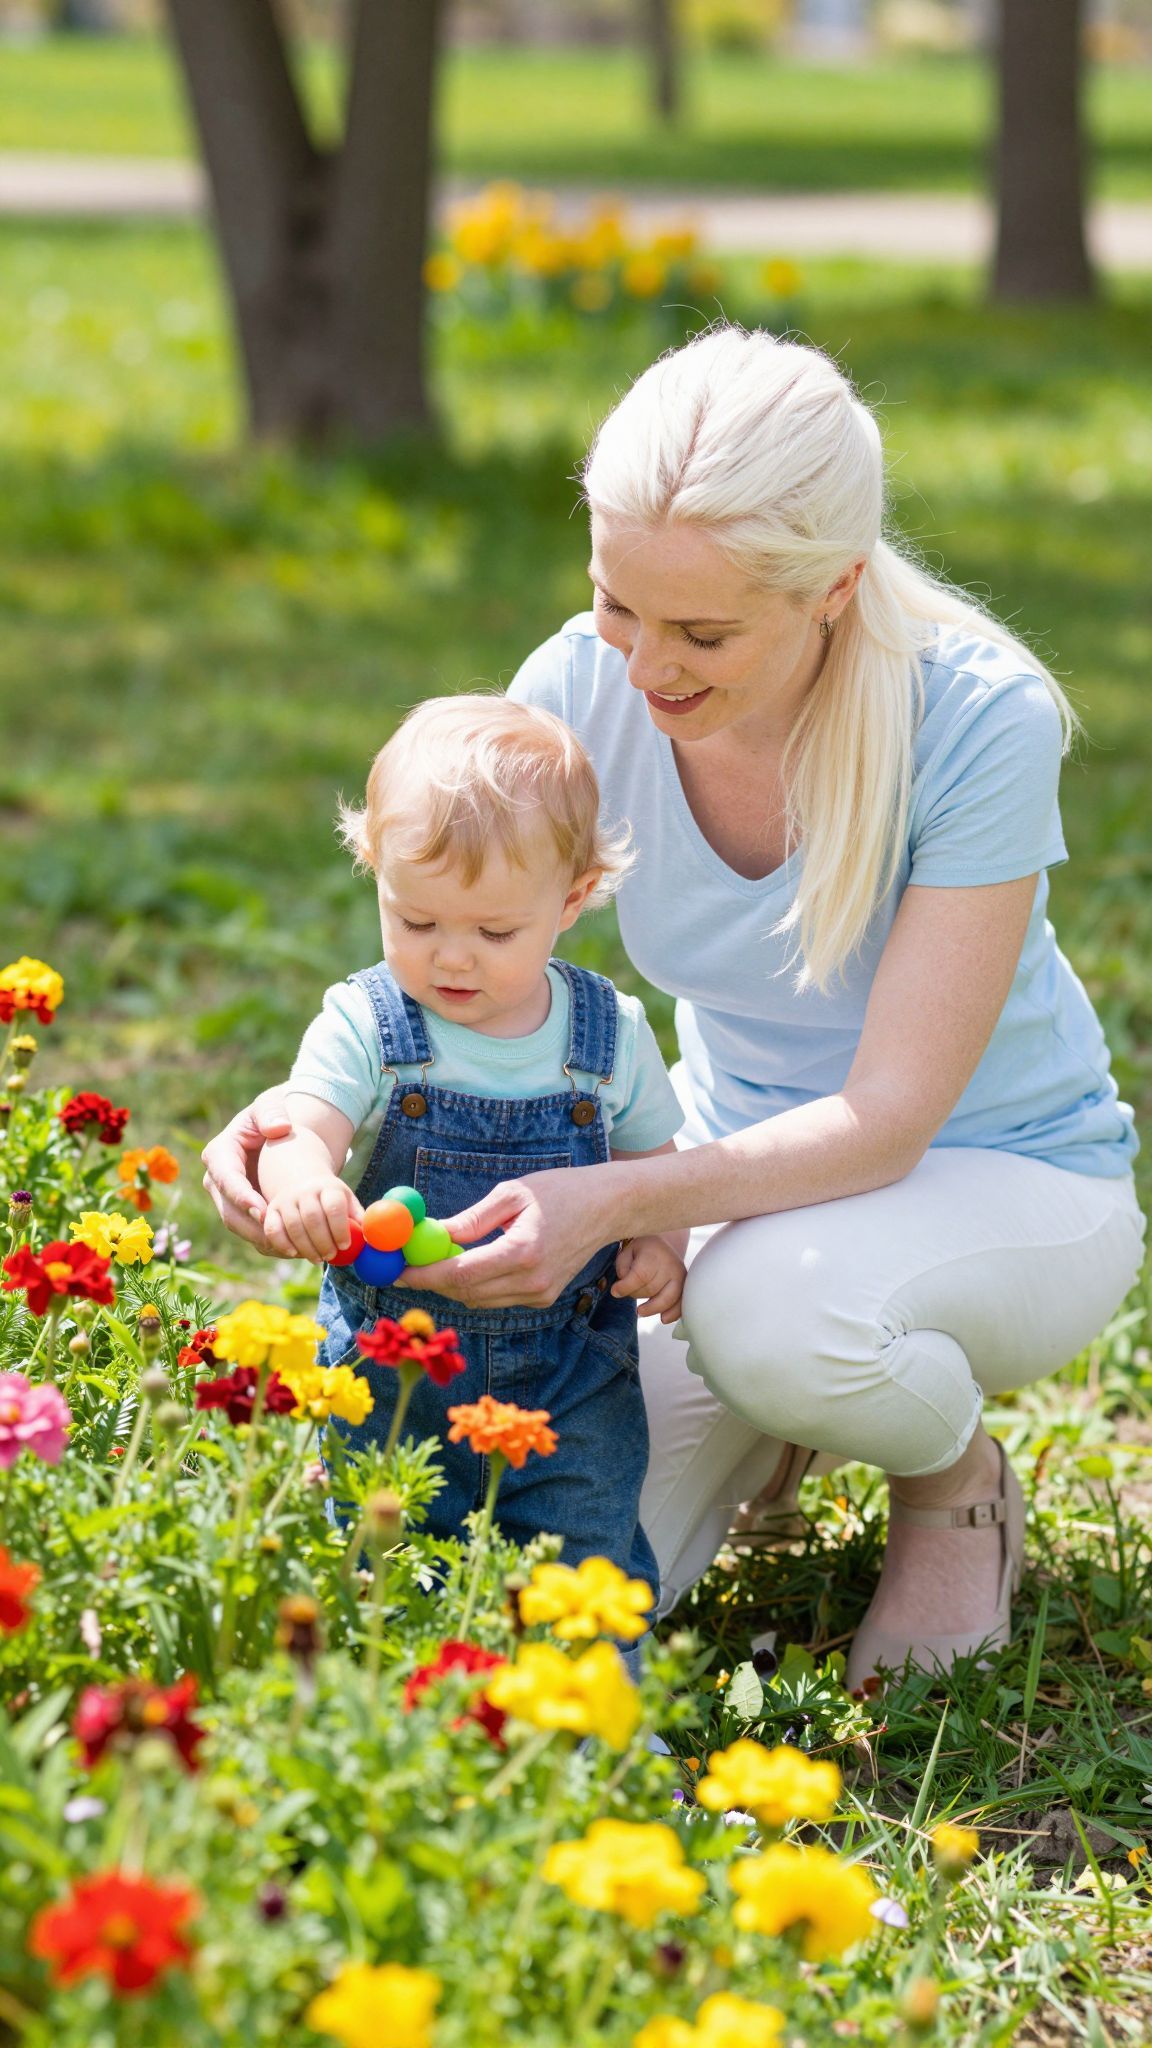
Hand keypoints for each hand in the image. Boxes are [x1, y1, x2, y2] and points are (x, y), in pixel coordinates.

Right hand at [200, 1091, 294, 1253]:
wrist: (277, 1132)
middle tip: (281, 1240)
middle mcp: (217, 1181)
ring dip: (265, 1240)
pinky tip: (295, 1249)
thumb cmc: (272, 1115)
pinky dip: (272, 1243)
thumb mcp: (270, 1105)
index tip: (263, 1210)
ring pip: (241, 1228)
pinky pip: (254, 1233)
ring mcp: (228, 1200)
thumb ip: (272, 1111)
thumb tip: (278, 1128)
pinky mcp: (243, 1213)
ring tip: (292, 1249)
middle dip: (254, 1228)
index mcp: (219, 1154)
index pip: (226, 1180)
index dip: (242, 1198)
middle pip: (230, 1212)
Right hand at [264, 1177, 362, 1264]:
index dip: (340, 1228)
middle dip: (323, 1242)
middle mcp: (305, 1191)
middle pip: (312, 1218)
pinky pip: (273, 1229)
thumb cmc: (331, 1199)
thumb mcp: (347, 1201)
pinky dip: (282, 1243)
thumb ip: (358, 1218)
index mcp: (329, 1187)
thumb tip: (372, 1239)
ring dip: (306, 1247)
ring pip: (293, 1226)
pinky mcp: (272, 1209)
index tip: (345, 1245)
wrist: (302, 1180)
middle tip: (331, 1256)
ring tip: (318, 1259)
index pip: (334, 1207)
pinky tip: (294, 1253)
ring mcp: (286, 1199)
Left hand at [394, 1166, 616, 1309]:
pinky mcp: (543, 1298)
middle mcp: (532, 1281)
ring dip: (451, 1286)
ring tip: (433, 1262)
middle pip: (466, 1294)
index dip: (424, 1276)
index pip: (461, 1274)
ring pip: (479, 1301)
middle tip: (406, 1267)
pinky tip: (466, 1265)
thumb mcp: (512, 1194)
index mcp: (523, 1251)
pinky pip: (496, 1299)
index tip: (398, 1272)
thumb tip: (432, 1234)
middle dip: (432, 1283)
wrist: (607, 1208)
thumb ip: (472, 1219)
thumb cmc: (561, 1191)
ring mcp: (540, 1294)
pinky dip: (475, 1287)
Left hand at [610, 1236, 684, 1322]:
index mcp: (654, 1253)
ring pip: (667, 1299)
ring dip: (652, 1308)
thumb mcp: (627, 1252)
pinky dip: (673, 1313)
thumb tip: (621, 1290)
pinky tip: (663, 1318)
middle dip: (636, 1294)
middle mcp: (670, 1265)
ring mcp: (681, 1276)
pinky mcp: (686, 1286)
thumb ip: (622, 1268)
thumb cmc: (642, 1250)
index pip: (641, 1275)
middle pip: (651, 1289)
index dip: (626, 1287)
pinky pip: (681, 1303)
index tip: (615, 1291)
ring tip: (640, 1311)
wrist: (664, 1244)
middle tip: (628, 1292)